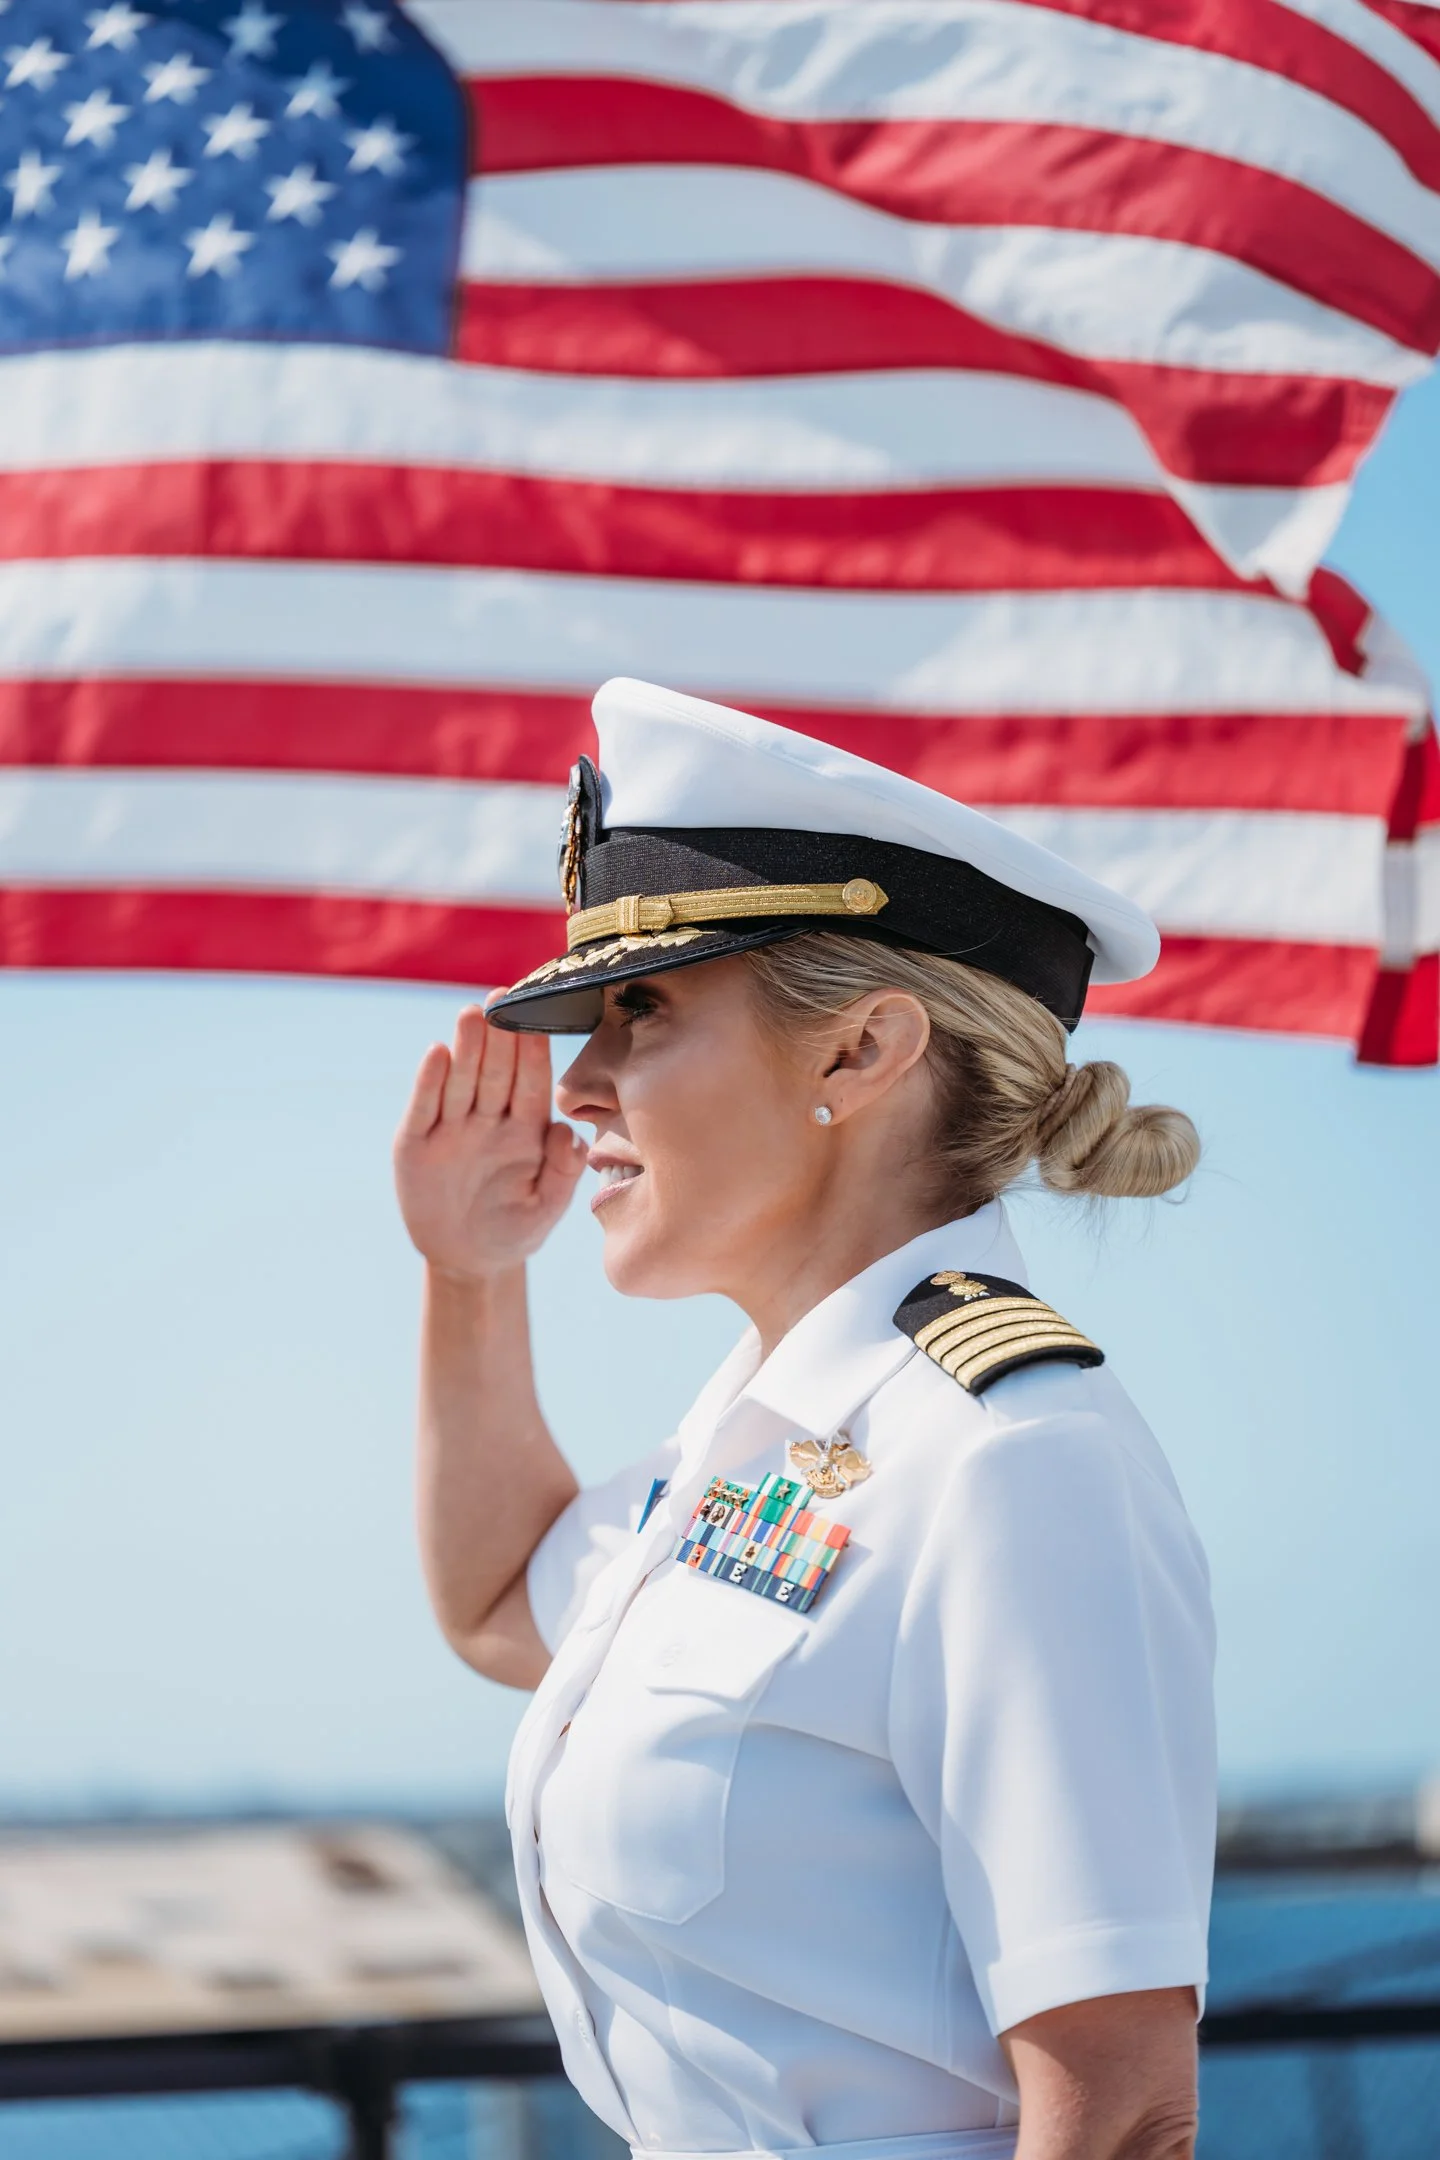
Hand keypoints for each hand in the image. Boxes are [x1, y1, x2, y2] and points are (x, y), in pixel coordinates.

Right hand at [394, 1005, 587, 1279]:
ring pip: (460, 1081)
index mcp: (525, 1129)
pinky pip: (424, 1108)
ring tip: (472, 1014)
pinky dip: (429, 1082)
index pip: (530, 1083)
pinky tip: (437, 1053)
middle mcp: (488, 1120)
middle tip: (502, 999)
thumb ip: (562, 1172)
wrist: (469, 1261)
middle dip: (499, 1036)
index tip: (538, 1018)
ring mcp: (451, 1129)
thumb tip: (568, 1133)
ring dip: (466, 1048)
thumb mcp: (546, 1207)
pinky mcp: (415, 1143)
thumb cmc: (516, 1229)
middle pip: (494, 1071)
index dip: (533, 1051)